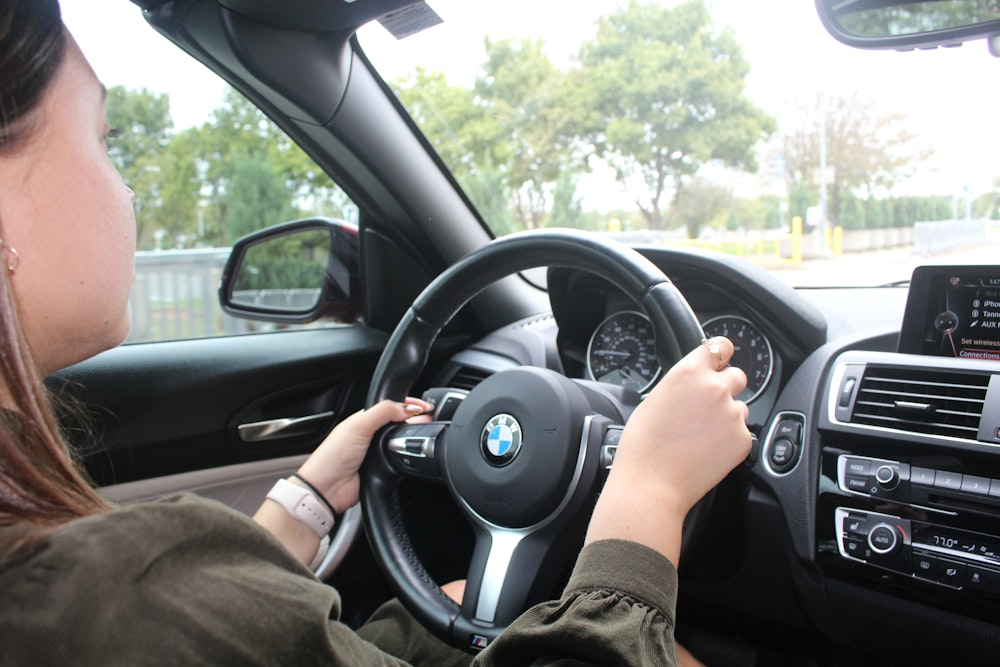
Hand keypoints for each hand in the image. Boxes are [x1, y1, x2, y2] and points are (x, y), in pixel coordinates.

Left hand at [297, 397, 431, 512]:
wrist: (328, 489)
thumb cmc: (332, 457)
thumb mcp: (357, 425)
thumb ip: (383, 412)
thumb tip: (408, 408)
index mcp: (365, 420)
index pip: (392, 407)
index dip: (408, 404)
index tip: (424, 407)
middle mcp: (372, 435)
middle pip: (400, 424)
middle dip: (415, 420)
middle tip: (430, 418)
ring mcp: (378, 453)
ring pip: (402, 442)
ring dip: (412, 439)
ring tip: (424, 434)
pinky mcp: (383, 469)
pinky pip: (401, 461)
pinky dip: (408, 458)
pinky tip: (413, 453)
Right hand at [585, 337, 750, 563]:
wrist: (651, 483)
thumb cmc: (644, 446)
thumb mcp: (655, 399)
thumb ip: (681, 385)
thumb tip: (692, 384)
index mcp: (689, 372)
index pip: (720, 346)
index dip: (721, 354)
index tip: (720, 360)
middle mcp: (715, 388)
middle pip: (737, 375)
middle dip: (726, 387)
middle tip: (707, 408)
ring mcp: (732, 414)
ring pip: (740, 406)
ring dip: (728, 415)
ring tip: (703, 436)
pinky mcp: (743, 439)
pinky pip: (742, 432)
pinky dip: (730, 440)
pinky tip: (708, 450)